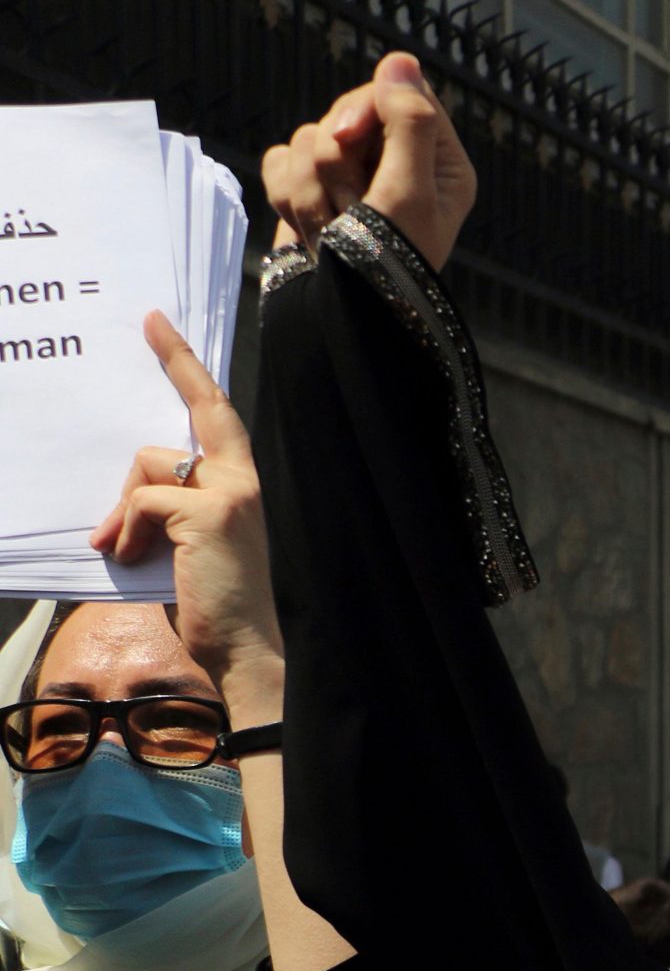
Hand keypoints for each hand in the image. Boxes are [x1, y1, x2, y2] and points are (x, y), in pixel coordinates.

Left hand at [88, 312, 282, 707]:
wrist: (242, 648)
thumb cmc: (213, 603)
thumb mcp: (187, 543)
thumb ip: (169, 506)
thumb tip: (129, 495)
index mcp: (241, 487)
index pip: (216, 415)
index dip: (188, 367)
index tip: (161, 324)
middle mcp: (243, 481)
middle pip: (190, 416)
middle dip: (175, 364)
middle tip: (150, 321)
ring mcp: (230, 494)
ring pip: (149, 465)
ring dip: (124, 507)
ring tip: (124, 546)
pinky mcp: (208, 513)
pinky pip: (143, 500)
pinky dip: (128, 531)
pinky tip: (131, 558)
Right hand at [262, 50, 476, 271]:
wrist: (342, 320)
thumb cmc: (389, 266)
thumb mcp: (411, 193)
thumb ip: (409, 124)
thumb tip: (401, 61)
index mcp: (437, 160)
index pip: (395, 93)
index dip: (363, 107)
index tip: (350, 137)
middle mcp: (396, 163)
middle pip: (345, 113)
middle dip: (335, 160)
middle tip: (351, 209)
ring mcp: (351, 177)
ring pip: (307, 138)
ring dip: (312, 189)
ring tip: (334, 231)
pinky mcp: (311, 189)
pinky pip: (279, 160)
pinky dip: (287, 195)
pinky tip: (310, 230)